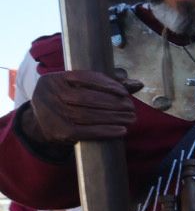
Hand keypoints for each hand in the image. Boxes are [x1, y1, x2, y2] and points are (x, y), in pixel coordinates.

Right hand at [27, 71, 141, 142]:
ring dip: (113, 117)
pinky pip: (86, 132)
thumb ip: (106, 84)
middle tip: (131, 107)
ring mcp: (52, 114)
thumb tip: (137, 84)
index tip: (124, 92)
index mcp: (54, 79)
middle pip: (87, 98)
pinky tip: (121, 130)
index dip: (106, 84)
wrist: (40, 126)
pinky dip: (106, 131)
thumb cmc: (66, 103)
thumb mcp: (78, 88)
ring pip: (87, 115)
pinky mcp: (58, 132)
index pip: (83, 77)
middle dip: (113, 103)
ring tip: (130, 118)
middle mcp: (49, 95)